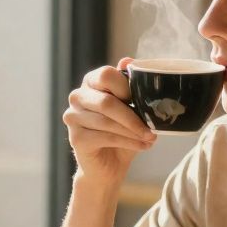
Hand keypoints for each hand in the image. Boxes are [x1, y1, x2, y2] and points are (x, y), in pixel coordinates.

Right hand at [63, 57, 155, 185]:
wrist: (108, 165)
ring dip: (133, 132)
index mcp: (91, 82)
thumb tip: (128, 60)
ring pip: (108, 122)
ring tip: (151, 138)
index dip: (127, 88)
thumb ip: (131, 85)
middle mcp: (77, 96)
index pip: (106, 75)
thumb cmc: (122, 132)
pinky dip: (129, 142)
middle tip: (154, 128)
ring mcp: (73, 117)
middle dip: (133, 117)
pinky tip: (143, 146)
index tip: (145, 102)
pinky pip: (106, 137)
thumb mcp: (131, 107)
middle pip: (106, 102)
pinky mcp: (76, 138)